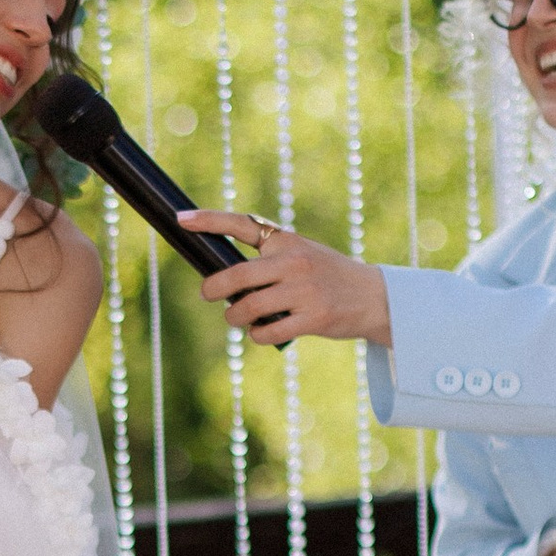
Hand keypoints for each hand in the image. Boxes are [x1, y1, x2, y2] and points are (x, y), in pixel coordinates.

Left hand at [182, 216, 392, 347]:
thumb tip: (222, 279)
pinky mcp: (313, 318)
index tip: (181, 220)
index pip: (242, 225)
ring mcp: (304, 290)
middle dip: (213, 289)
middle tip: (208, 295)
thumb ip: (268, 259)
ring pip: (247, 308)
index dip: (209, 221)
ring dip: (235, 318)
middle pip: (236, 276)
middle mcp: (294, 261)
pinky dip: (257, 335)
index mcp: (286, 241)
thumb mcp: (301, 254)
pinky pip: (265, 332)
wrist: (374, 296)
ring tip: (239, 319)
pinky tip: (263, 331)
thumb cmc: (327, 276)